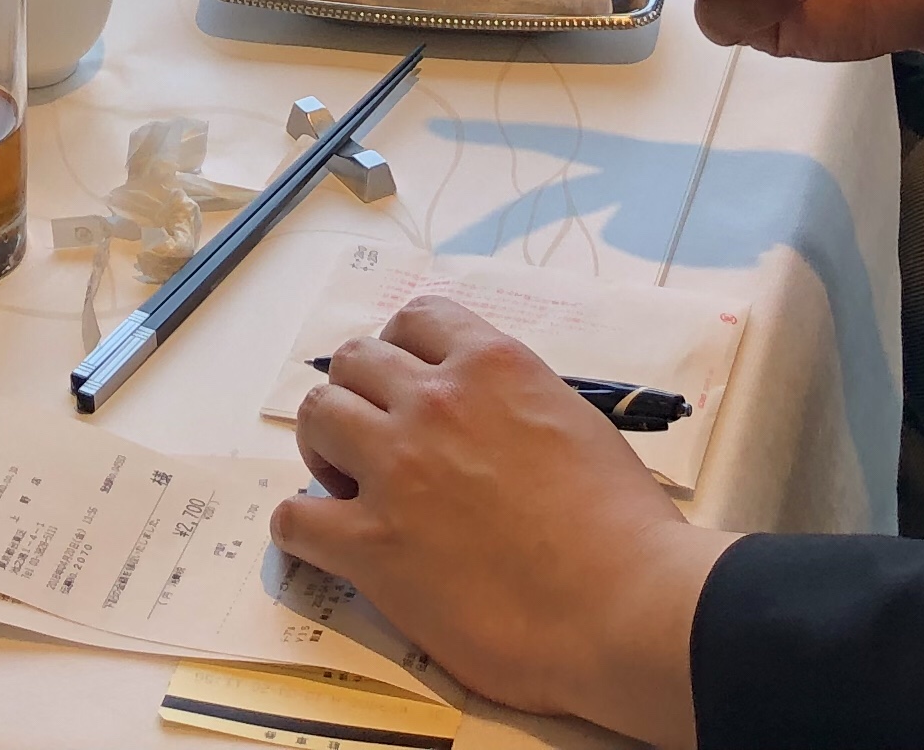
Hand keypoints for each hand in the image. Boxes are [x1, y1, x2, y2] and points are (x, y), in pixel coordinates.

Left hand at [271, 298, 730, 749]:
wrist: (627, 606)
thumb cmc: (622, 526)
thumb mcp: (574, 423)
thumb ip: (515, 404)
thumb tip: (486, 420)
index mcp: (492, 365)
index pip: (415, 319)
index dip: (402, 353)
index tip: (406, 387)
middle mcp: (435, 402)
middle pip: (353, 361)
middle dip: (359, 396)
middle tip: (376, 443)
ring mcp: (397, 470)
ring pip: (316, 417)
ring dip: (325, 447)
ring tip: (348, 484)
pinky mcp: (372, 545)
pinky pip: (296, 517)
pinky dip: (302, 526)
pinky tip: (327, 542)